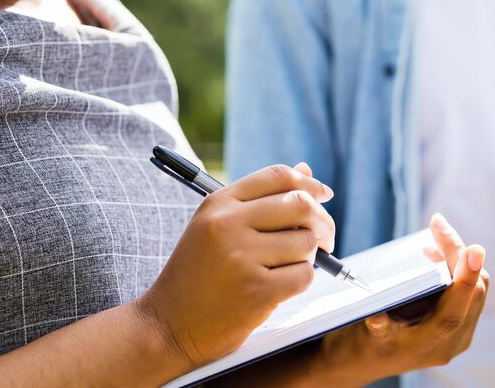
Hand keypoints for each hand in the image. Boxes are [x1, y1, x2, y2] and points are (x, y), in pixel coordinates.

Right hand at [137, 164, 335, 368]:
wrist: (168, 324)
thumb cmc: (198, 273)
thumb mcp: (217, 226)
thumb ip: (261, 198)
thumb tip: (306, 170)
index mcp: (219, 204)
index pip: (278, 176)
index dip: (309, 183)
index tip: (323, 194)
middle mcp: (228, 224)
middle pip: (300, 204)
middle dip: (322, 220)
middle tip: (325, 237)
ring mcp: (242, 258)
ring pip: (306, 242)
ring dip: (306, 256)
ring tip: (282, 267)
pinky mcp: (257, 291)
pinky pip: (304, 275)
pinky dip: (300, 281)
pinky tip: (277, 287)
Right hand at [312, 214, 488, 386]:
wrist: (364, 361)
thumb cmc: (363, 345)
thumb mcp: (365, 335)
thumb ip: (376, 328)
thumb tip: (377, 317)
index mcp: (432, 345)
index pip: (457, 309)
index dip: (466, 278)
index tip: (473, 248)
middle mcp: (452, 341)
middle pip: (473, 290)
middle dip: (458, 253)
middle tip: (436, 226)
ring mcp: (458, 333)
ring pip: (474, 288)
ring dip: (457, 259)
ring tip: (432, 242)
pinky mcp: (457, 323)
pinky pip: (467, 290)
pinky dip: (456, 269)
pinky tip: (434, 256)